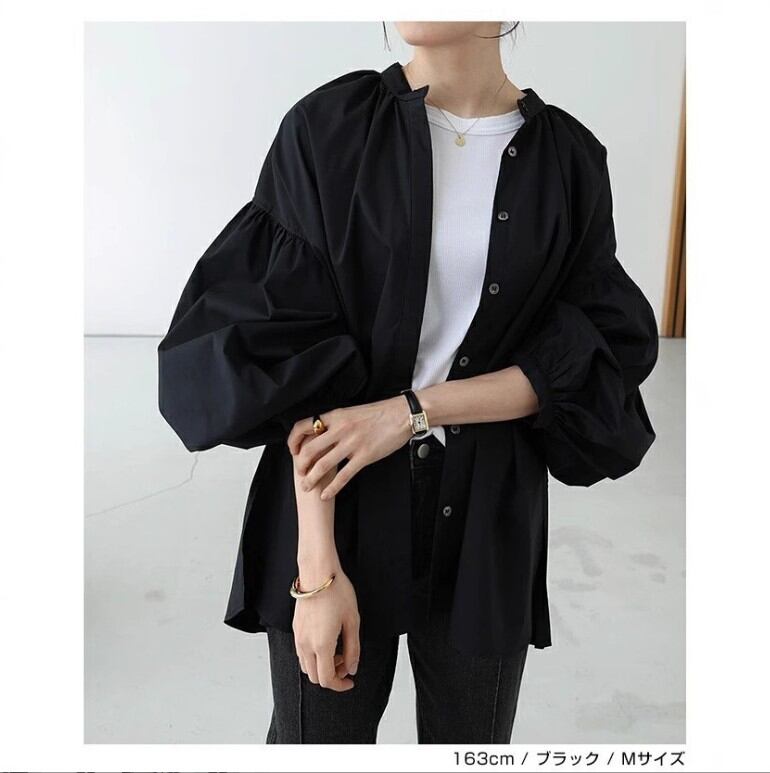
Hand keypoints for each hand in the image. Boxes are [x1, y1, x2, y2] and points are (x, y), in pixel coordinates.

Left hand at [288, 396, 412, 498]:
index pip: (304, 426)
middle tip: (299, 473)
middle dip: (300, 465)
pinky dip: (332, 488)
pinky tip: (326, 494)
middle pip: (310, 450)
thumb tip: (321, 433)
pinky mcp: (364, 456)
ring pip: (323, 465)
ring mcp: (352, 444)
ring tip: (306, 488)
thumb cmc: (378, 414)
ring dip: (311, 479)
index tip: (293, 451)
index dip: (294, 440)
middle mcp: (340, 429)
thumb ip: (336, 423)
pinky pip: (343, 476)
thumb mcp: (351, 412)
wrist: (401, 415)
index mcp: (336, 416)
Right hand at [292, 564, 360, 690]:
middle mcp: (305, 644)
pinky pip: (302, 652)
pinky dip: (314, 655)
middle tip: (346, 661)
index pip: (327, 679)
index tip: (351, 681)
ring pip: (306, 666)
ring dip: (322, 665)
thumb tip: (352, 668)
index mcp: (321, 645)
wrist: (318, 572)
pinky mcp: (295, 627)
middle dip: (332, 675)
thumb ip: (353, 649)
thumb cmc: (336, 592)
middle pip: (315, 677)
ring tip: (337, 649)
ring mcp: (298, 636)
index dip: (340, 685)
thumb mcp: (353, 621)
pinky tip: (326, 640)